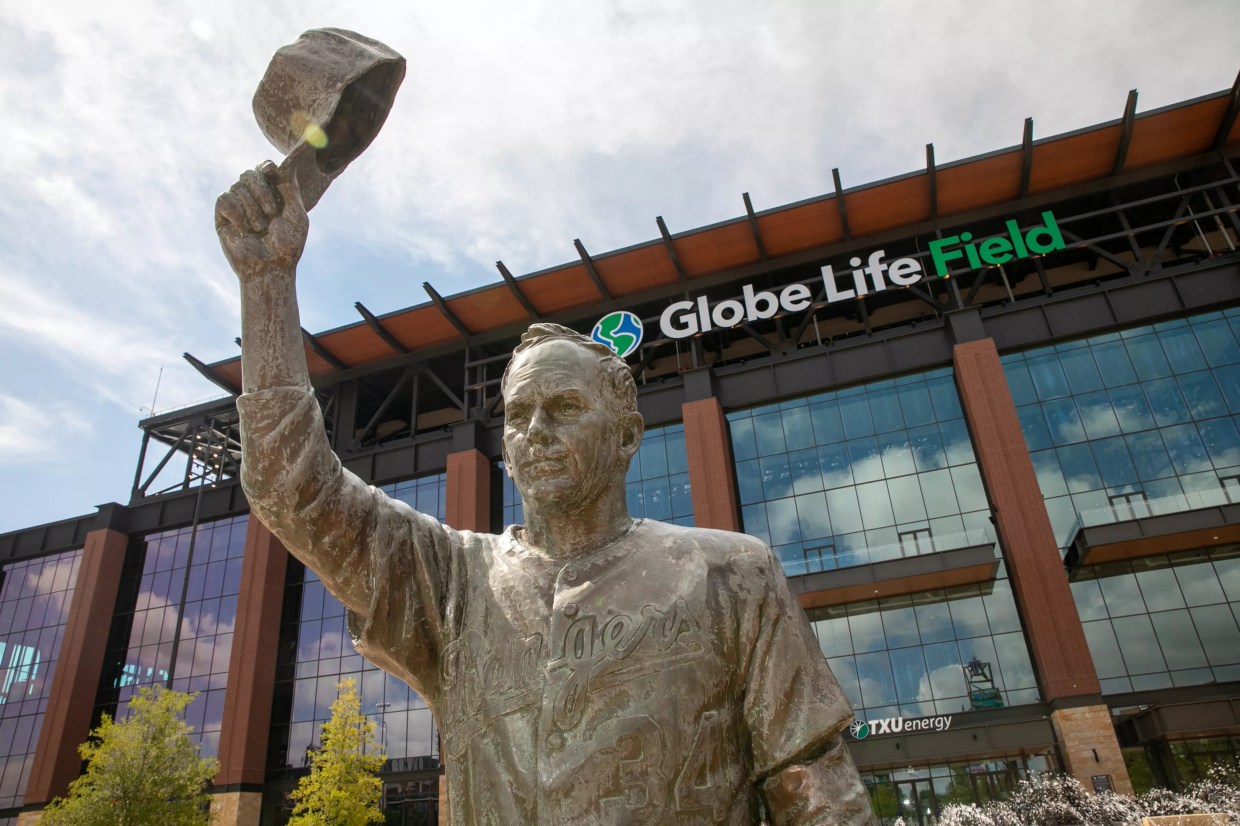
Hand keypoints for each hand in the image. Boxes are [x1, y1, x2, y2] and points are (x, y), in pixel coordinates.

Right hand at [215, 160, 307, 281]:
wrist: (271, 268)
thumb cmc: (287, 245)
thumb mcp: (296, 215)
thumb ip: (291, 189)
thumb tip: (290, 161)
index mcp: (272, 193)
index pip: (264, 168)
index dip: (266, 167)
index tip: (271, 172)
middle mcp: (253, 196)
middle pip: (249, 174)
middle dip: (262, 192)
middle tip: (272, 213)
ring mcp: (237, 205)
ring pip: (237, 187)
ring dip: (252, 209)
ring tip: (260, 229)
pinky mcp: (222, 216)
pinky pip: (224, 200)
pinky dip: (237, 213)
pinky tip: (244, 229)